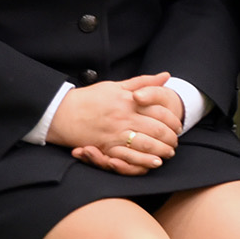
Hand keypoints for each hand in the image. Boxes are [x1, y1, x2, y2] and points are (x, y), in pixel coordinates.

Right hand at [52, 73, 180, 174]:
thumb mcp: (116, 86)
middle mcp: (124, 117)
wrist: (61, 111)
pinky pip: (129, 156)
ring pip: (146, 144)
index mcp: (128, 101)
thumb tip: (166, 76)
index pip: (160, 112)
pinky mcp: (105, 147)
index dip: (173, 120)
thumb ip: (143, 82)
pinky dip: (144, 160)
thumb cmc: (90, 97)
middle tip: (176, 141)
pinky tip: (154, 162)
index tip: (178, 125)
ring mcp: (114, 133)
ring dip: (161, 150)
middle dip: (170, 137)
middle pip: (157, 129)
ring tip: (169, 152)